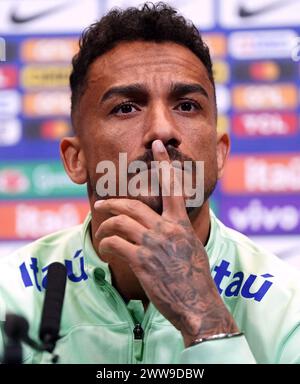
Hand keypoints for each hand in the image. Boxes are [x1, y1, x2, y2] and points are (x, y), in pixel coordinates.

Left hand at [94, 140, 237, 346]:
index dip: (164, 164)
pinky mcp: (141, 261)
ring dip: (104, 225)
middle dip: (112, 202)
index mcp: (180, 223)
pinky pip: (114, 243)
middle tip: (101, 204)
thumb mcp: (193, 248)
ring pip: (119, 221)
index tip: (157, 145)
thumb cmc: (196, 279)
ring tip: (100, 232)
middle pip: (131, 204)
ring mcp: (152, 244)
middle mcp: (166, 229)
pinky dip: (106, 244)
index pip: (172, 186)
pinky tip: (106, 250)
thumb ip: (179, 232)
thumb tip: (171, 225)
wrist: (198, 304)